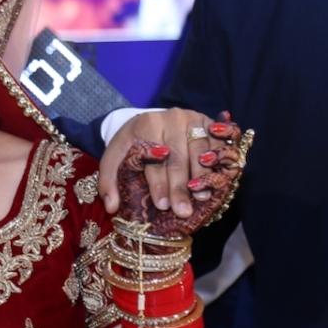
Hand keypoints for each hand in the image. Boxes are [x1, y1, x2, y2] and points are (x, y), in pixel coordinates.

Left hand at [114, 115, 247, 237]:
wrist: (150, 123)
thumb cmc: (132, 145)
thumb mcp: (113, 159)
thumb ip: (108, 182)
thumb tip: (111, 207)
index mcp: (147, 123)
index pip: (154, 156)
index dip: (158, 182)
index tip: (161, 205)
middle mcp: (173, 117)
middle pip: (178, 157)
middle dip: (179, 186)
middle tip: (181, 211)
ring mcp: (194, 119)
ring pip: (201, 150)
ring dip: (202, 176)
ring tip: (201, 198)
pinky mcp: (211, 124)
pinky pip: (219, 144)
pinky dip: (220, 161)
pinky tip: (218, 178)